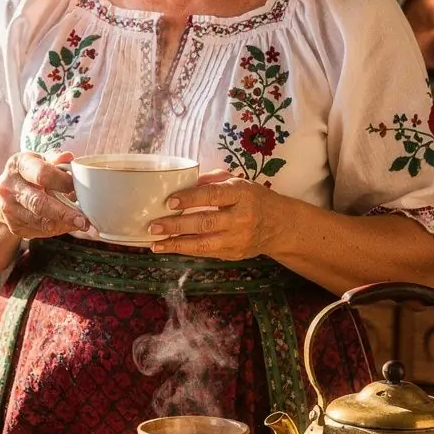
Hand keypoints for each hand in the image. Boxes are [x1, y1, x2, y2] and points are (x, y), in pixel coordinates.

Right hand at [0, 152, 88, 239]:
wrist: (3, 194)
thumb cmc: (28, 174)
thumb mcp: (39, 160)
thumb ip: (55, 159)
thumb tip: (69, 157)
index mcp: (18, 164)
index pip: (42, 174)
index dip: (63, 182)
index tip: (78, 187)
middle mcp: (9, 187)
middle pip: (39, 203)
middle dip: (64, 213)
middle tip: (83, 220)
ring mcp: (9, 208)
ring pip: (40, 221)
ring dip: (63, 224)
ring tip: (80, 224)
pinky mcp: (13, 225)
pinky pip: (39, 231)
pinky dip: (56, 229)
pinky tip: (66, 225)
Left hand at [149, 171, 290, 261]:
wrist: (280, 226)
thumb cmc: (255, 199)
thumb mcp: (240, 182)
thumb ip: (213, 180)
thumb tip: (186, 180)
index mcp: (242, 194)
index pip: (213, 196)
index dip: (191, 199)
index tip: (170, 201)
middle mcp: (241, 218)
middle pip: (204, 223)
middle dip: (176, 225)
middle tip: (153, 226)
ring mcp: (238, 239)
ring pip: (203, 244)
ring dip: (176, 244)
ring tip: (155, 243)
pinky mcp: (234, 254)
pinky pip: (206, 253)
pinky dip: (186, 251)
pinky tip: (169, 248)